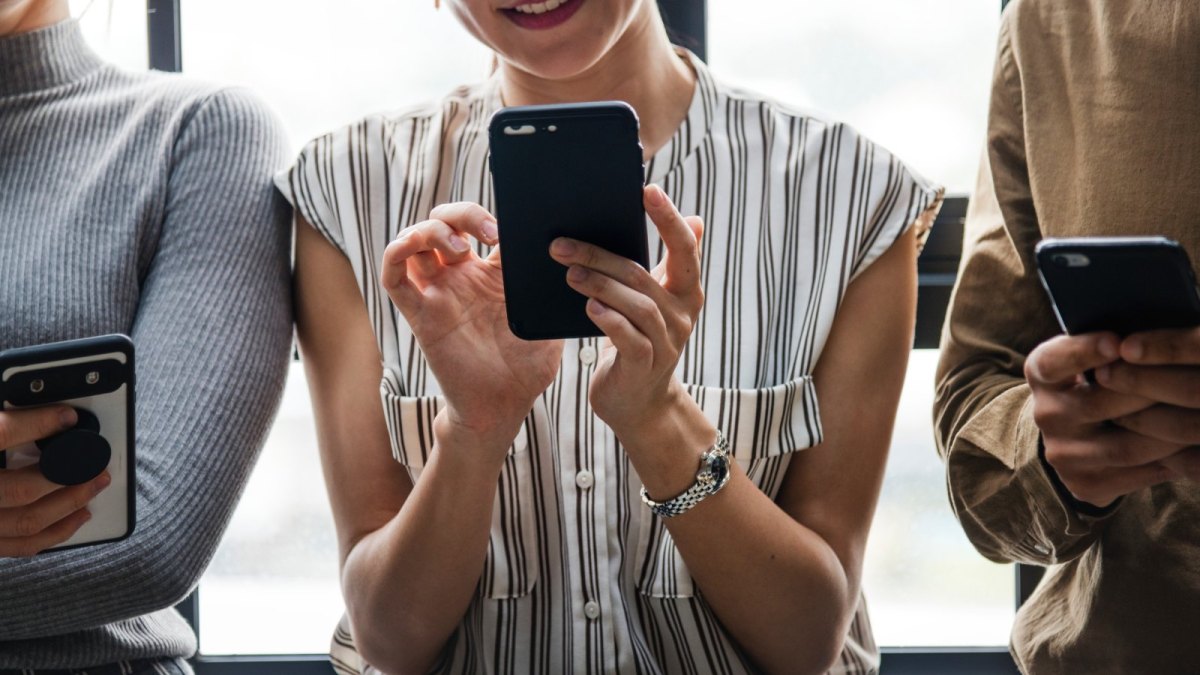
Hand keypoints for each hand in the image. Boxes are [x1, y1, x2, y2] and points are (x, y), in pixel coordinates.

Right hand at [0, 406, 110, 556]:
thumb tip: (25, 402)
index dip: (36, 423)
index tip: (67, 416)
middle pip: (19, 489)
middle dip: (66, 474)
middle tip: (93, 459)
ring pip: (25, 522)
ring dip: (70, 504)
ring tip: (94, 485)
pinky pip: (19, 546)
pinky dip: (54, 532)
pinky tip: (76, 516)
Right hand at [380, 202, 562, 450]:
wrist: (503, 407)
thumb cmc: (526, 368)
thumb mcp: (547, 322)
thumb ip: (551, 292)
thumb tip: (572, 261)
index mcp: (492, 275)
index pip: (480, 226)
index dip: (489, 216)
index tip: (510, 228)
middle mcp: (461, 278)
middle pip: (443, 223)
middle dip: (460, 215)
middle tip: (488, 233)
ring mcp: (438, 294)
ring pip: (415, 242)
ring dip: (430, 231)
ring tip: (459, 248)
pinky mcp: (420, 315)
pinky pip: (394, 277)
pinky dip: (395, 253)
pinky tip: (410, 247)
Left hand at [549, 185, 704, 439]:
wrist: (638, 402)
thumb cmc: (641, 340)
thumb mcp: (658, 301)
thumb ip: (669, 263)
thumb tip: (695, 218)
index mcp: (686, 291)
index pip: (684, 248)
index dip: (668, 219)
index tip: (647, 190)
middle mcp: (682, 315)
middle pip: (643, 275)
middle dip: (601, 255)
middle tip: (562, 244)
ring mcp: (666, 342)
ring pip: (636, 304)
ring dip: (599, 284)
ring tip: (568, 272)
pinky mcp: (645, 366)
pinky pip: (628, 338)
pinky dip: (608, 320)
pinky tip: (588, 307)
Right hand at [1028, 333, 1184, 507]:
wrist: (1075, 435)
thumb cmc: (1098, 379)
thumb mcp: (1091, 356)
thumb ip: (1113, 345)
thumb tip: (1162, 334)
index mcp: (1042, 373)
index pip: (1056, 361)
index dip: (1084, 352)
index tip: (1116, 342)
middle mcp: (1045, 414)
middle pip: (1100, 405)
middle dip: (1150, 392)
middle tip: (1190, 381)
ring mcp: (1063, 453)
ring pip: (1127, 446)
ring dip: (1171, 432)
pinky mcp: (1085, 484)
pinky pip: (1138, 475)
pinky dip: (1172, 461)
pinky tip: (1193, 446)